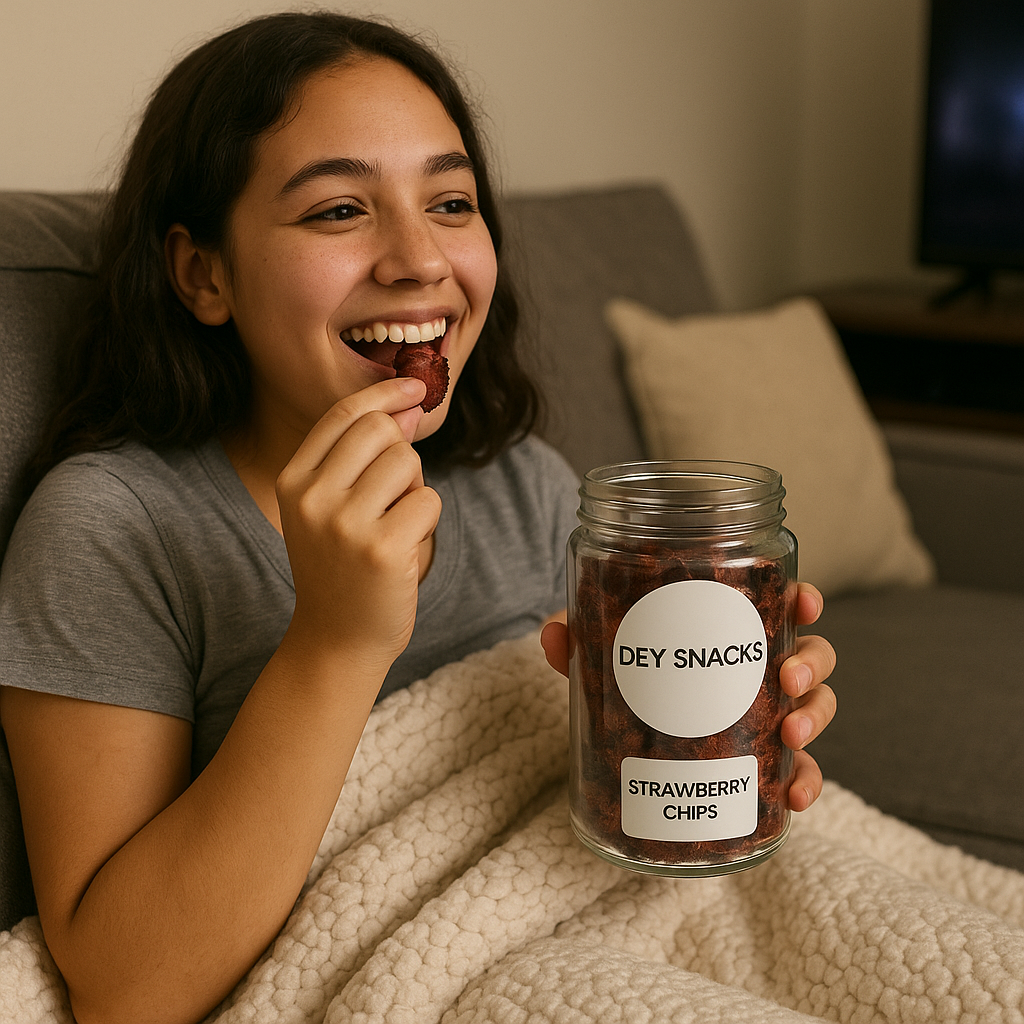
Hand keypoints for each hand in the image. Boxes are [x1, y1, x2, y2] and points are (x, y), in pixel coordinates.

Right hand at [276, 377, 441, 676]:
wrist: (338, 640)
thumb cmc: (342, 569)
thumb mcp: (331, 507)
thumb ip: (362, 457)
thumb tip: (408, 406)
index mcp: (293, 481)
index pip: (343, 415)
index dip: (384, 394)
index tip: (414, 388)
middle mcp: (311, 497)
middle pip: (381, 431)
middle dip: (402, 455)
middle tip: (395, 497)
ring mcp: (345, 523)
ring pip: (409, 463)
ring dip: (416, 490)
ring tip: (395, 526)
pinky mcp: (383, 548)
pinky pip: (429, 501)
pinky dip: (427, 522)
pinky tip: (405, 549)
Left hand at [541, 581, 836, 811]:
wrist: (623, 722)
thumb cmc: (630, 668)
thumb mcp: (602, 651)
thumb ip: (580, 639)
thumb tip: (553, 634)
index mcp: (734, 628)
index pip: (783, 604)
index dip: (804, 600)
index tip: (803, 604)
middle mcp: (760, 666)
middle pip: (812, 655)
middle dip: (811, 663)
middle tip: (788, 677)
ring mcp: (768, 712)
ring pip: (815, 706)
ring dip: (814, 717)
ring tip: (791, 734)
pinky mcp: (761, 758)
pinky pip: (800, 769)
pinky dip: (805, 782)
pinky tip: (794, 798)